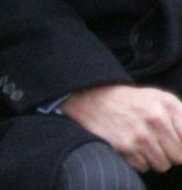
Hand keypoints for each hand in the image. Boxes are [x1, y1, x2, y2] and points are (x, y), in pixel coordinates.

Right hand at [61, 84, 181, 172]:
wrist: (92, 98)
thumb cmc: (132, 101)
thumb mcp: (160, 98)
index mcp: (167, 105)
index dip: (181, 143)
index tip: (171, 139)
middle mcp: (155, 119)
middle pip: (178, 157)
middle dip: (168, 152)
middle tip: (155, 139)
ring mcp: (139, 134)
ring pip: (162, 165)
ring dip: (154, 158)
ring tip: (141, 142)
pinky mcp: (124, 147)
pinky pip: (143, 167)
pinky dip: (138, 160)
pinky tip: (129, 144)